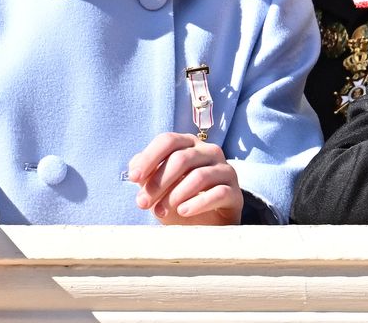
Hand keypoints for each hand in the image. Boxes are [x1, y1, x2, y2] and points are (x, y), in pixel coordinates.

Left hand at [128, 132, 242, 224]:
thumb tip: (134, 166)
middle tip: (142, 203)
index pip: (168, 140)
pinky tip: (183, 212)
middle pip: (181, 159)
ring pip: (199, 176)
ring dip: (174, 195)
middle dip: (158, 182)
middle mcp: (209, 152)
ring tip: (159, 212)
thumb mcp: (160, 187)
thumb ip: (147, 174)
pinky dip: (198, 203)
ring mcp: (225, 170)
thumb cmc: (180, 200)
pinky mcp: (236, 193)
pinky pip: (218, 193)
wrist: (208, 226)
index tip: (132, 178)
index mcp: (189, 144)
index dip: (149, 157)